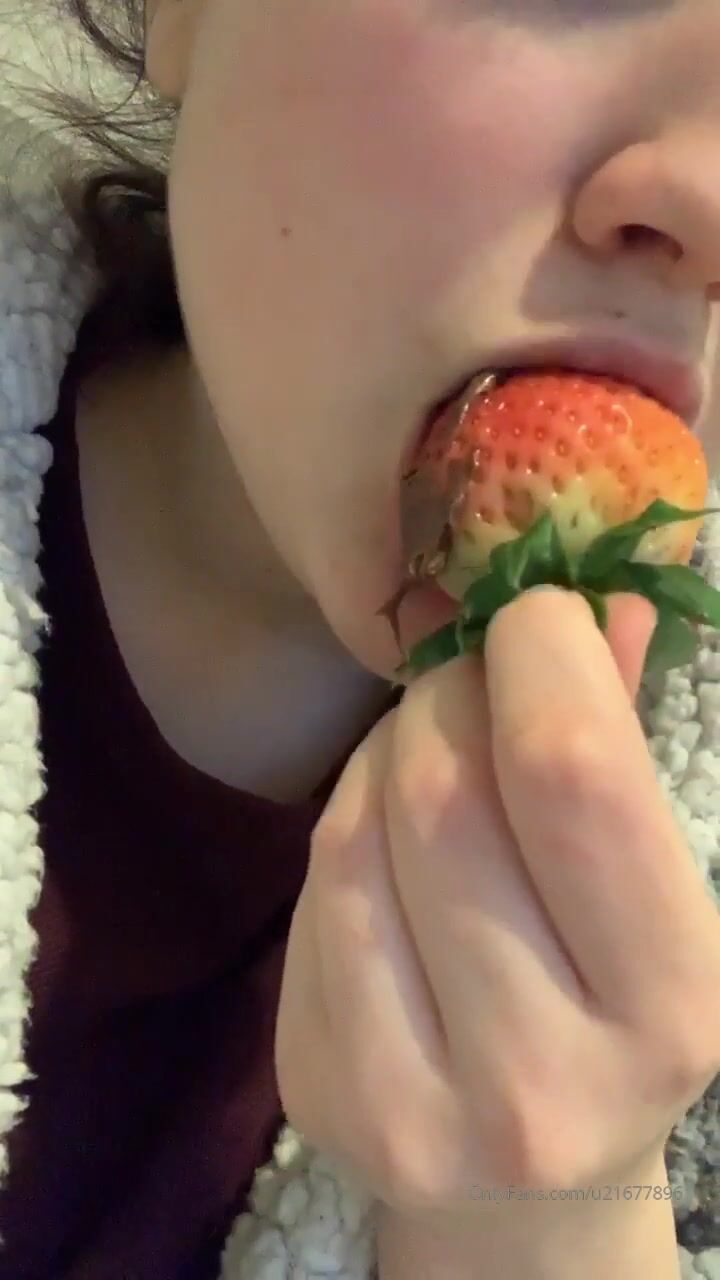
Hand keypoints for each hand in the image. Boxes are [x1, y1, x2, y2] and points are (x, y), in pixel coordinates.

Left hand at [275, 587, 719, 1221]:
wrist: (525, 1187)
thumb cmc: (611, 1009)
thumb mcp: (652, 893)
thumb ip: (621, 746)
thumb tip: (589, 601)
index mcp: (668, 1010)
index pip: (573, 780)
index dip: (539, 658)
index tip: (534, 614)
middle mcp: (540, 1078)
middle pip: (444, 794)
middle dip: (450, 692)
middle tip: (469, 673)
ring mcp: (413, 1101)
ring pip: (359, 833)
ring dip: (386, 747)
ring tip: (427, 740)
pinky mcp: (321, 1090)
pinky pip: (314, 891)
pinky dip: (346, 820)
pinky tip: (385, 827)